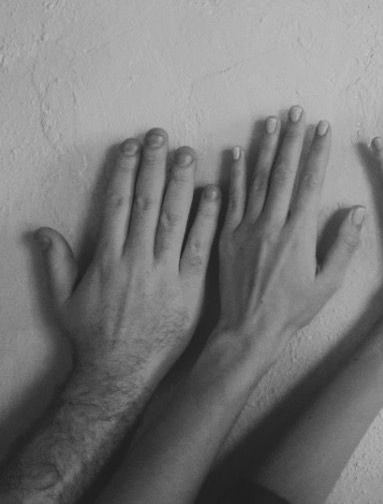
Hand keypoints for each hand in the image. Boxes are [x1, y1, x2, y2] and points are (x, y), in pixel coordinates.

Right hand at [37, 129, 219, 382]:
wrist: (121, 371)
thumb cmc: (93, 337)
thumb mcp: (64, 300)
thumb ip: (56, 263)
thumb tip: (41, 231)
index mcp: (107, 258)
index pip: (117, 204)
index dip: (124, 171)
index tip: (131, 146)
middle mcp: (136, 259)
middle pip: (147, 202)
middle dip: (154, 165)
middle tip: (162, 135)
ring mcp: (164, 272)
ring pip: (174, 217)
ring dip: (182, 182)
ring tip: (189, 152)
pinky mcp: (190, 286)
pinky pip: (200, 245)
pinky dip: (208, 217)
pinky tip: (215, 192)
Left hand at [216, 107, 362, 348]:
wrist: (249, 331)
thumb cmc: (293, 310)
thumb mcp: (328, 283)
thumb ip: (343, 245)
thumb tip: (357, 211)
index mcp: (298, 233)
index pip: (310, 182)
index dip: (317, 152)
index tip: (323, 127)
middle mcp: (271, 224)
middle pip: (282, 172)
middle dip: (292, 138)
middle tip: (297, 111)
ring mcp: (245, 228)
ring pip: (256, 178)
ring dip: (265, 146)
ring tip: (271, 120)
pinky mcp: (226, 236)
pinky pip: (230, 197)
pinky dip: (234, 173)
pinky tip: (236, 152)